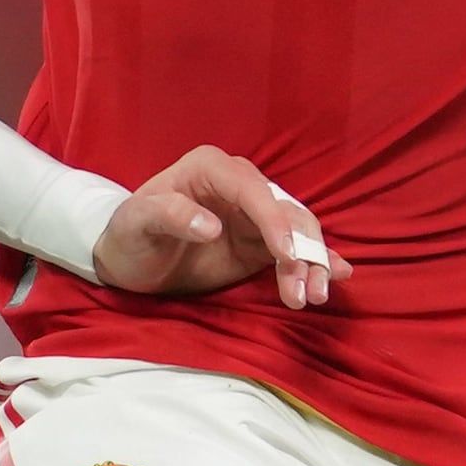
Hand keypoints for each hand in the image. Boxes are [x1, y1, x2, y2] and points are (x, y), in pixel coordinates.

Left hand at [91, 149, 335, 309]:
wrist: (129, 261)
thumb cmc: (128, 234)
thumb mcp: (135, 223)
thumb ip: (168, 216)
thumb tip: (210, 225)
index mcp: (209, 168)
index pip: (251, 189)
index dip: (273, 219)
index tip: (285, 253)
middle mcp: (239, 186)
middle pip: (284, 211)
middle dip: (301, 249)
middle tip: (305, 291)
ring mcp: (253, 215)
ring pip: (296, 232)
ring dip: (311, 262)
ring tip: (312, 297)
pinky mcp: (259, 244)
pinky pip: (294, 250)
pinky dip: (316, 262)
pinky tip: (337, 276)